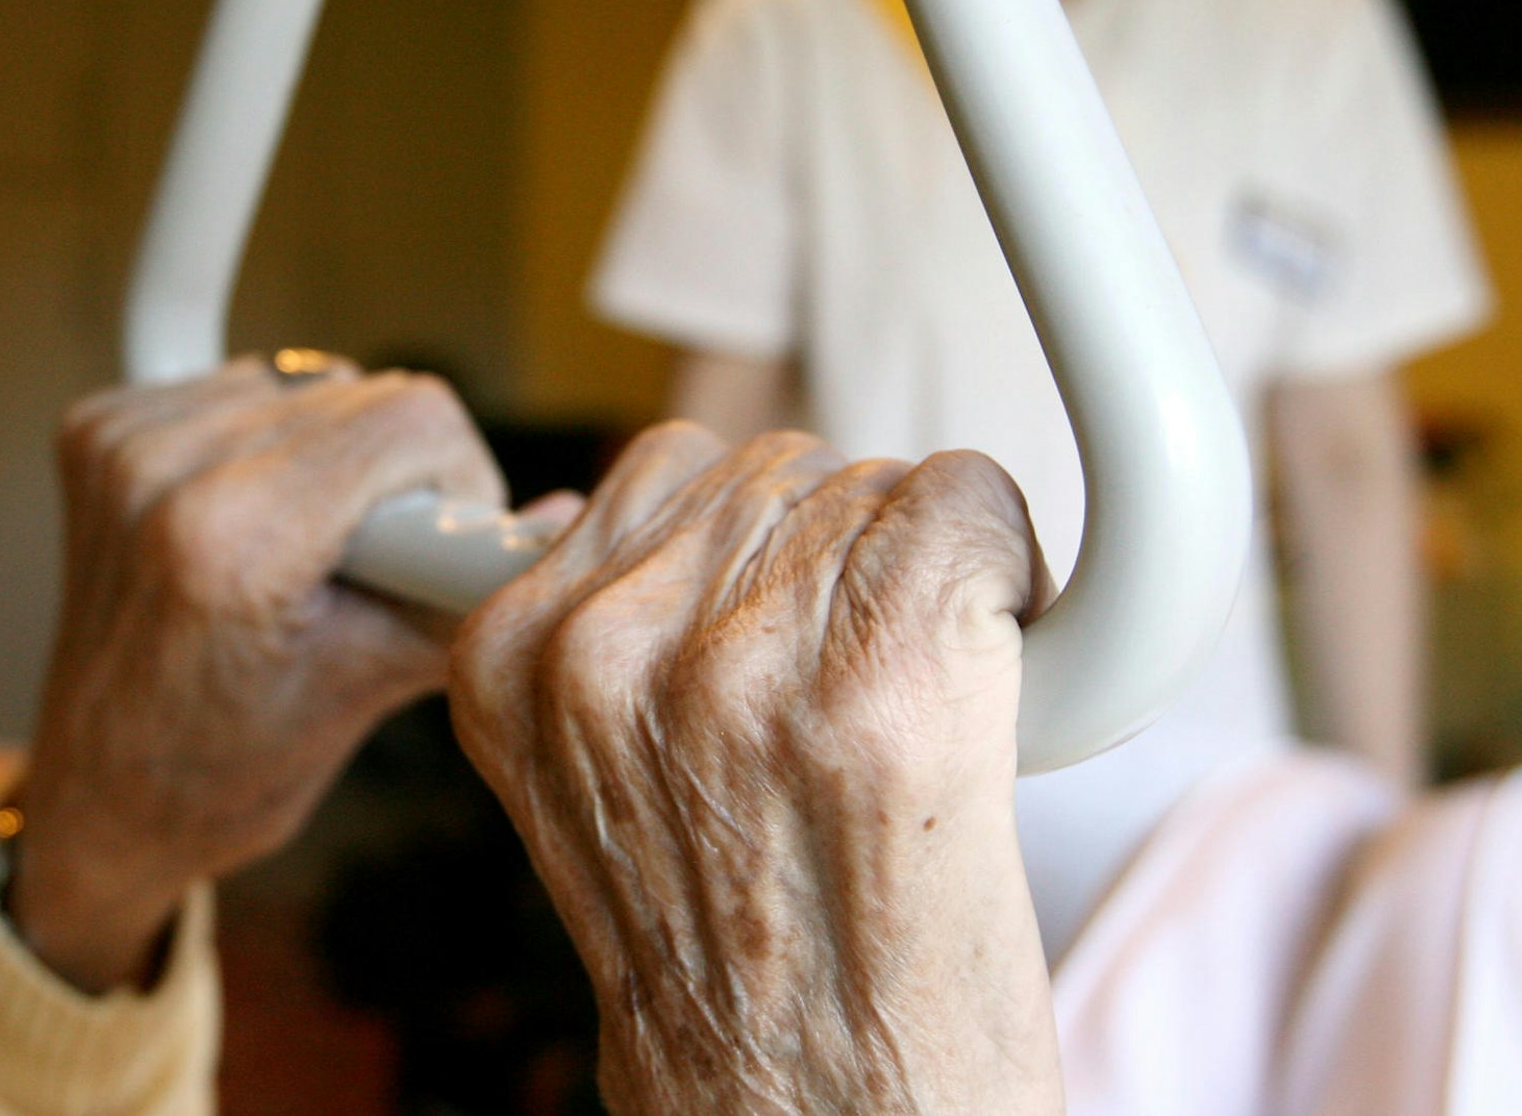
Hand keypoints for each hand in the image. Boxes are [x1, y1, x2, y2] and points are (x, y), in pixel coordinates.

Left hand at [13, 362, 503, 991]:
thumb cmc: (225, 768)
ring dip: (328, 453)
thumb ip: (468, 590)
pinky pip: (238, 388)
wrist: (102, 797)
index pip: (412, 418)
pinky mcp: (99, 429)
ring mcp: (121, 445)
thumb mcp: (372, 684)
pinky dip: (265, 442)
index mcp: (232, 540)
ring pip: (306, 383)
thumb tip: (561, 521)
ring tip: (304, 548)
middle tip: (372, 564)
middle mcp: (162, 472)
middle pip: (363, 392)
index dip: (457, 479)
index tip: (441, 545)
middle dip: (395, 473)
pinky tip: (252, 520)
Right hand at [451, 426, 1064, 1113]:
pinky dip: (1004, 570)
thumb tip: (675, 513)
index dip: (752, 542)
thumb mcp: (595, 791)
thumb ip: (610, 648)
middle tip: (857, 686)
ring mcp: (742, 666)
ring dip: (920, 570)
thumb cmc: (731, 970)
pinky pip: (965, 505)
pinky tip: (988, 677)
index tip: (785, 619)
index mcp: (516, 666)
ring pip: (874, 486)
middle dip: (838, 554)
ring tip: (908, 708)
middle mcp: (609, 650)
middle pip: (780, 470)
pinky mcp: (886, 684)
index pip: (664, 472)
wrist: (817, 1115)